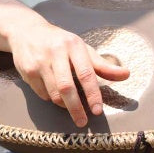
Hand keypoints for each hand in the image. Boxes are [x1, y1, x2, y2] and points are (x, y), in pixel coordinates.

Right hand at [8, 18, 129, 126]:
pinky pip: (42, 94)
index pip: (85, 73)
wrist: (27, 31)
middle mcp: (56, 52)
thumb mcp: (82, 49)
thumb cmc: (61, 43)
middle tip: (83, 122)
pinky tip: (55, 94)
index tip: (97, 110)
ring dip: (64, 105)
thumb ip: (103, 65)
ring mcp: (40, 62)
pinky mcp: (27, 71)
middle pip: (67, 87)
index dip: (93, 93)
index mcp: (74, 45)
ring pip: (54, 93)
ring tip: (71, 107)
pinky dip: (51, 99)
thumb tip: (126, 74)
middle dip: (76, 108)